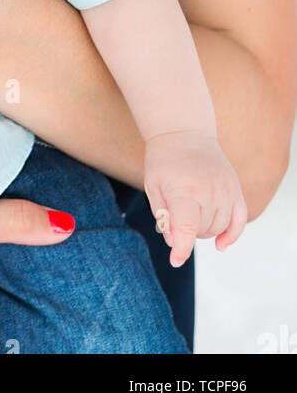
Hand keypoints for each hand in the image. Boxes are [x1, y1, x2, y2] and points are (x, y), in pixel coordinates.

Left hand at [144, 130, 247, 267]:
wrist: (183, 132)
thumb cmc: (163, 161)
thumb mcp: (153, 186)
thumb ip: (163, 216)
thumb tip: (173, 241)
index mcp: (185, 191)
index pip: (187, 229)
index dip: (181, 249)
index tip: (176, 261)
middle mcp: (209, 191)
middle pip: (203, 231)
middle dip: (188, 232)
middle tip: (176, 216)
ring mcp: (225, 189)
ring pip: (220, 228)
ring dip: (206, 231)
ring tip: (191, 214)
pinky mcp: (235, 188)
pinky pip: (240, 219)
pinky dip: (232, 234)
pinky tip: (221, 244)